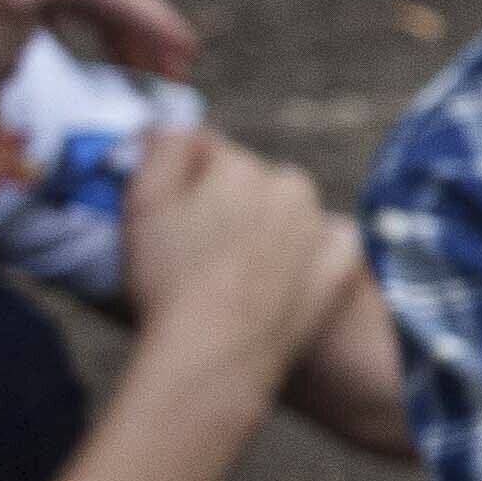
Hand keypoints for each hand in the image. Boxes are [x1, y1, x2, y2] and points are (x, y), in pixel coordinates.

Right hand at [117, 119, 356, 362]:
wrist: (215, 354)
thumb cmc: (168, 282)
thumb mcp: (141, 203)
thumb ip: (160, 151)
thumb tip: (171, 126)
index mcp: (236, 166)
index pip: (206, 151)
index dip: (182, 178)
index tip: (170, 208)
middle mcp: (286, 186)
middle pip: (252, 181)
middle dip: (228, 202)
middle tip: (200, 248)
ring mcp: (318, 226)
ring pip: (291, 211)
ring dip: (271, 226)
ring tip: (238, 270)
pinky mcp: (340, 266)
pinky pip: (333, 243)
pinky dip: (315, 254)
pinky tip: (288, 277)